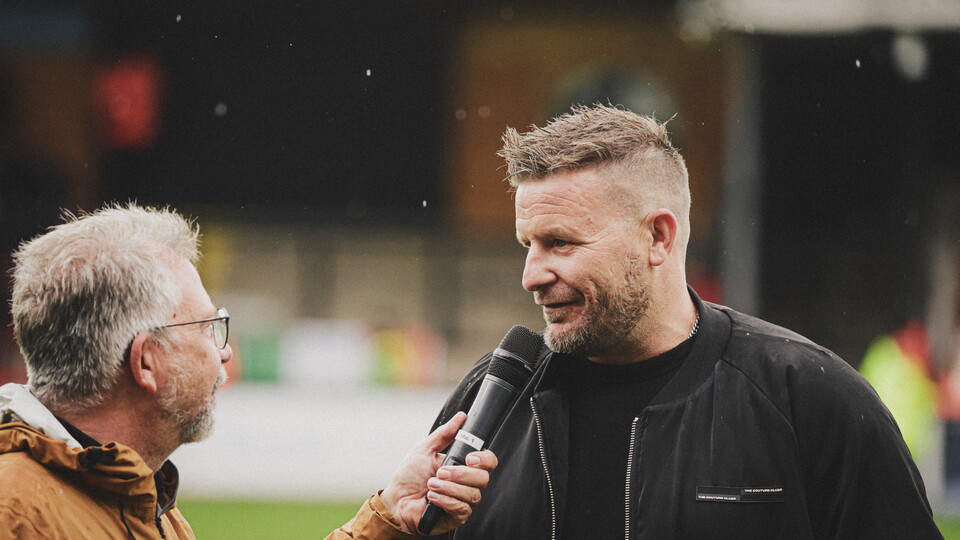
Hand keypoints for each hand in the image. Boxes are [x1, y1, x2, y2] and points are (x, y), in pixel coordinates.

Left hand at [380, 412, 497, 534]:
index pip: (488, 462)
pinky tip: (432, 498)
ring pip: (473, 494)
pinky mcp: (457, 517)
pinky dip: (445, 500)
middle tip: (440, 472)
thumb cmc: (409, 476)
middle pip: (483, 478)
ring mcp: (464, 501)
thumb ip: (444, 434)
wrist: (396, 500)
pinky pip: (461, 508)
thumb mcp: (424, 449)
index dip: (484, 459)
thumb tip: (460, 417)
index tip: (469, 458)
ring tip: (431, 485)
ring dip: (449, 488)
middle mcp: (468, 484)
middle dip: (460, 474)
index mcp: (464, 466)